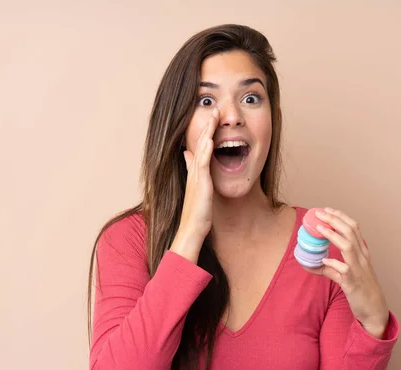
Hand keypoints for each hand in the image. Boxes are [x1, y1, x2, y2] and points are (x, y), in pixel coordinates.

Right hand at [171, 108, 218, 261]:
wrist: (192, 230)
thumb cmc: (197, 213)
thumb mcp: (197, 188)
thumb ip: (193, 171)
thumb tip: (187, 155)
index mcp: (195, 172)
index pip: (200, 146)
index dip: (206, 131)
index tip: (211, 116)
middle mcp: (194, 171)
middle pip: (200, 143)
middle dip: (207, 125)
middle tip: (213, 108)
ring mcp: (196, 177)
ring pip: (201, 150)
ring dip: (207, 132)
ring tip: (213, 116)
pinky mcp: (200, 184)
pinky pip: (203, 164)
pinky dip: (205, 151)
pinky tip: (209, 140)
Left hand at [303, 208, 389, 337]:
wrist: (374, 309)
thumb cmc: (360, 289)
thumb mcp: (344, 275)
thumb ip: (329, 268)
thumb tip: (309, 263)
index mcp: (362, 252)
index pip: (354, 228)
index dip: (341, 216)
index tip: (327, 210)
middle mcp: (362, 257)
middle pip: (351, 231)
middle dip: (335, 220)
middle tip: (320, 213)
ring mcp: (359, 269)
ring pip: (348, 246)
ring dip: (333, 235)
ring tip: (320, 228)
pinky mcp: (353, 282)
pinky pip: (344, 270)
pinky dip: (333, 263)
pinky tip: (323, 261)